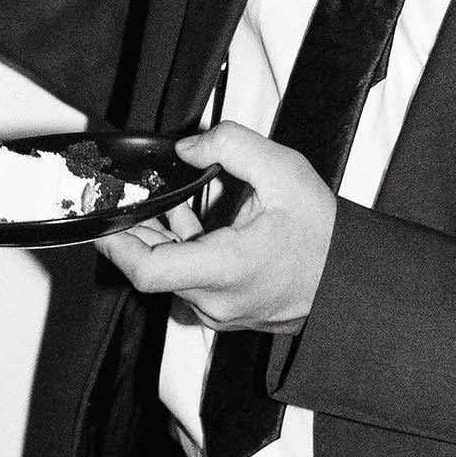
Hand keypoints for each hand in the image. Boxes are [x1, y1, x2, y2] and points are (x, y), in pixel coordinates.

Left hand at [102, 124, 336, 331]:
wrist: (354, 279)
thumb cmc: (325, 235)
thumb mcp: (284, 172)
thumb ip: (232, 146)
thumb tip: (188, 146)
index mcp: (227, 269)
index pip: (148, 271)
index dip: (116, 245)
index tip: (101, 220)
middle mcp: (217, 299)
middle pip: (152, 269)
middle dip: (132, 231)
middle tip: (120, 198)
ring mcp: (221, 311)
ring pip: (170, 275)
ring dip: (157, 238)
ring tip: (154, 200)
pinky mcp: (227, 311)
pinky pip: (189, 282)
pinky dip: (180, 250)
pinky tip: (183, 217)